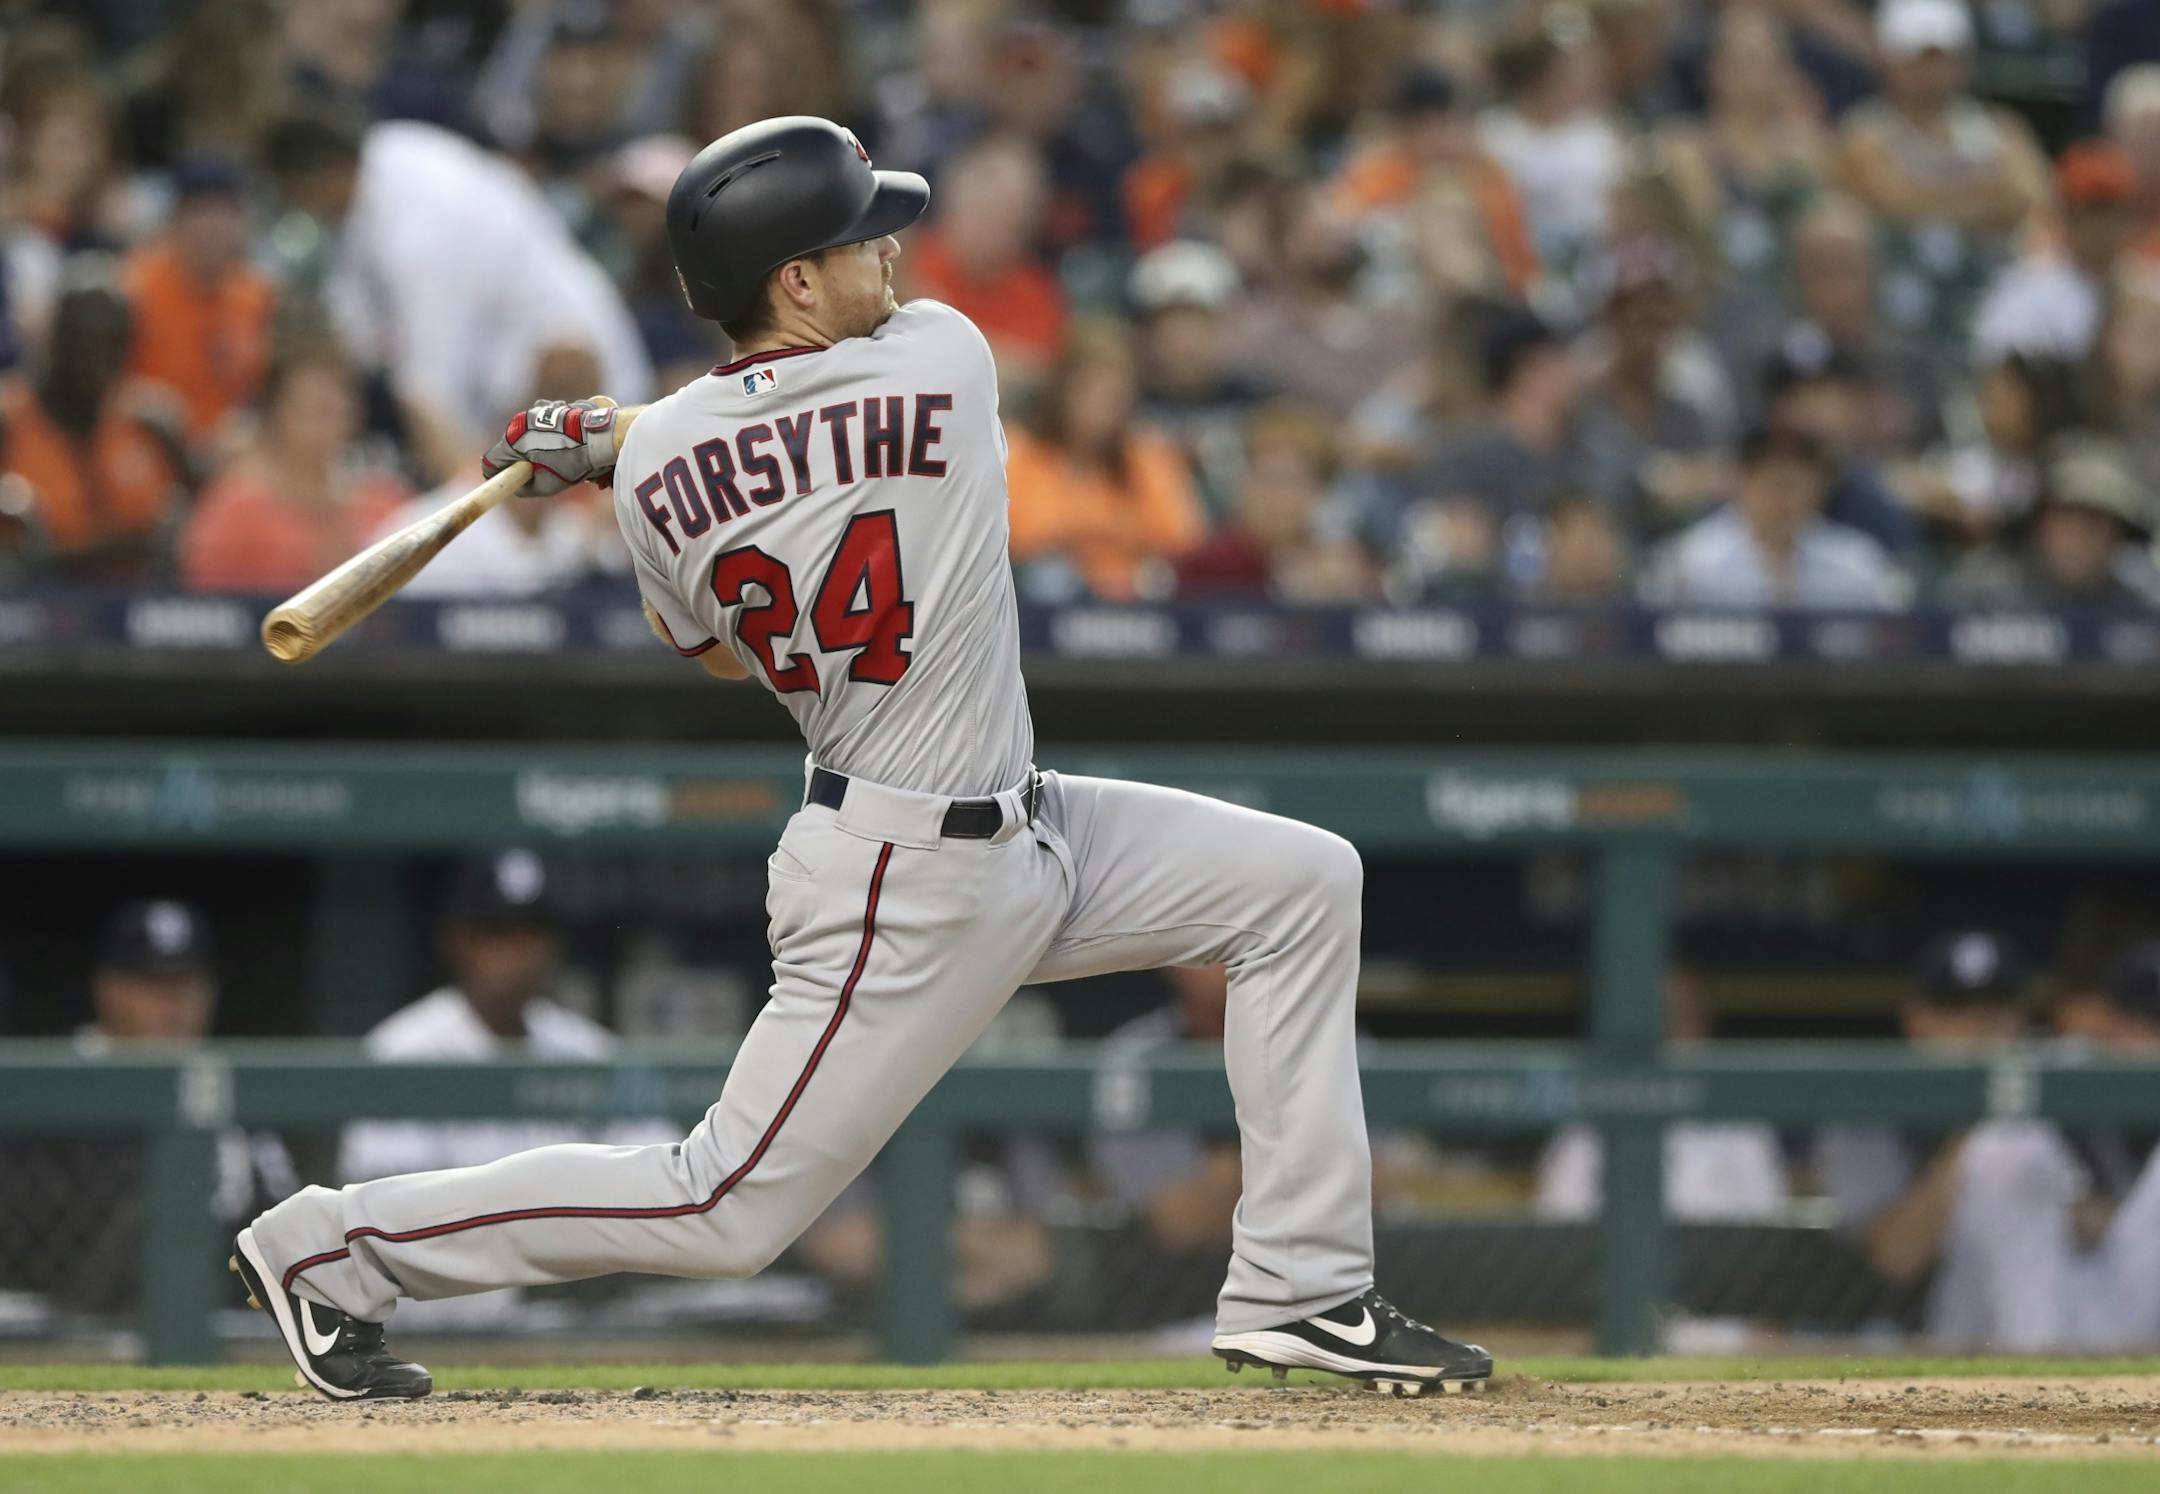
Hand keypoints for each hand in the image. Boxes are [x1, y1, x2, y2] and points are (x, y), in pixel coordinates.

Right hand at [481, 397, 619, 495]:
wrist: (601, 436)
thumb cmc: (573, 461)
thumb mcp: (546, 485)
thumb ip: (524, 488)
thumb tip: (518, 486)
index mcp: (514, 439)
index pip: (492, 461)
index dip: (496, 475)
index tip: (503, 482)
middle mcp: (521, 420)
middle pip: (511, 446)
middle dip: (520, 461)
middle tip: (538, 473)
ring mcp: (538, 410)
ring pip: (529, 434)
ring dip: (537, 447)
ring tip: (558, 458)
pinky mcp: (554, 407)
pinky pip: (545, 424)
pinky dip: (552, 435)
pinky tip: (568, 443)